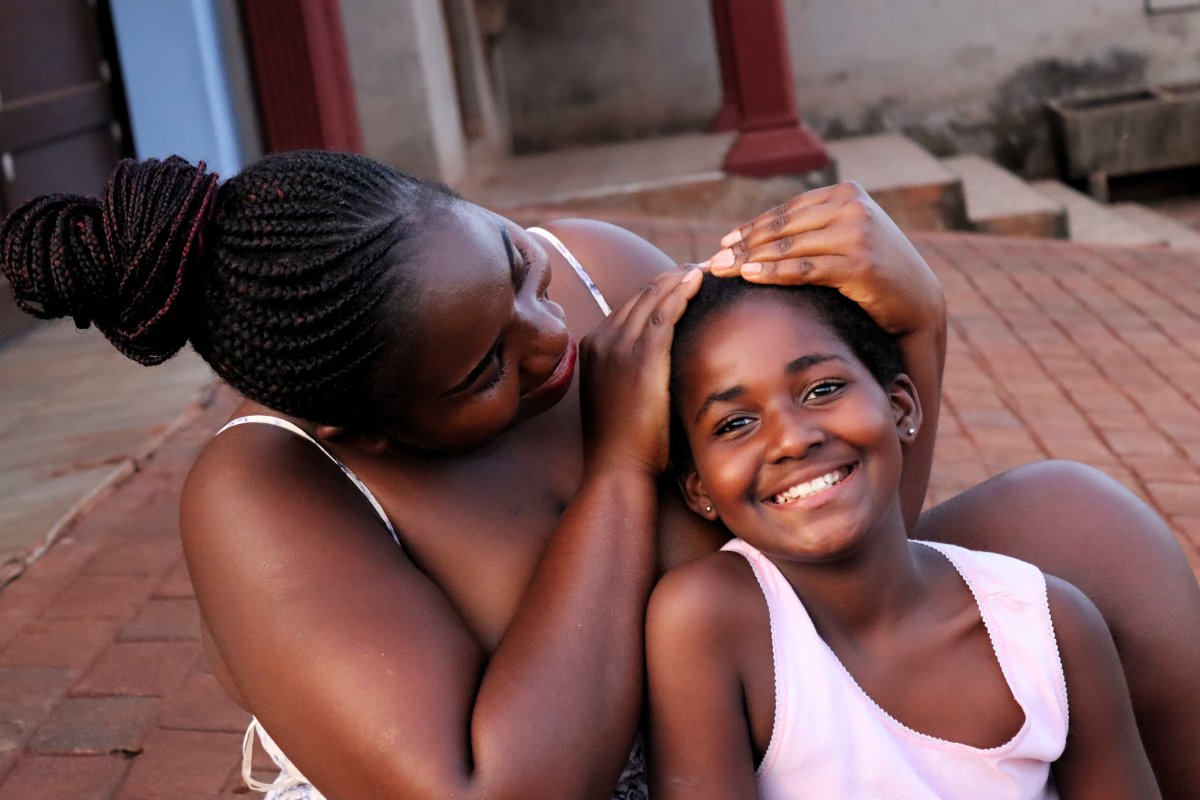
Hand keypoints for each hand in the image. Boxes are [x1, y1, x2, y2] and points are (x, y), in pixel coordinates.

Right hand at [579, 267, 702, 475]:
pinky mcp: (640, 358)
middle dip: (673, 277)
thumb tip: (658, 360)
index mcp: (592, 346)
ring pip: (654, 297)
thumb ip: (630, 370)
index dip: (660, 289)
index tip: (685, 280)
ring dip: (681, 277)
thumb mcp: (618, 396)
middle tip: (705, 265)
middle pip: (642, 294)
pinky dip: (681, 291)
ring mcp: (619, 347)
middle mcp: (602, 340)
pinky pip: (664, 313)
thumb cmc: (625, 442)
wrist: (617, 468)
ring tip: (709, 267)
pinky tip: (699, 279)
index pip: (632, 304)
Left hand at [702, 181, 942, 335]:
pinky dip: (772, 272)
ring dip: (751, 259)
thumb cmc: (878, 271)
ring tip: (724, 270)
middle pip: (784, 226)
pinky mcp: (858, 264)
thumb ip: (817, 227)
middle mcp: (852, 208)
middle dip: (745, 244)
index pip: (788, 210)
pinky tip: (749, 276)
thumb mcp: (850, 236)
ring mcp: (857, 233)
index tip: (726, 242)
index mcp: (847, 193)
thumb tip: (763, 235)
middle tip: (715, 259)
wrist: (920, 301)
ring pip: (789, 247)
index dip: (753, 226)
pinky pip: (804, 269)